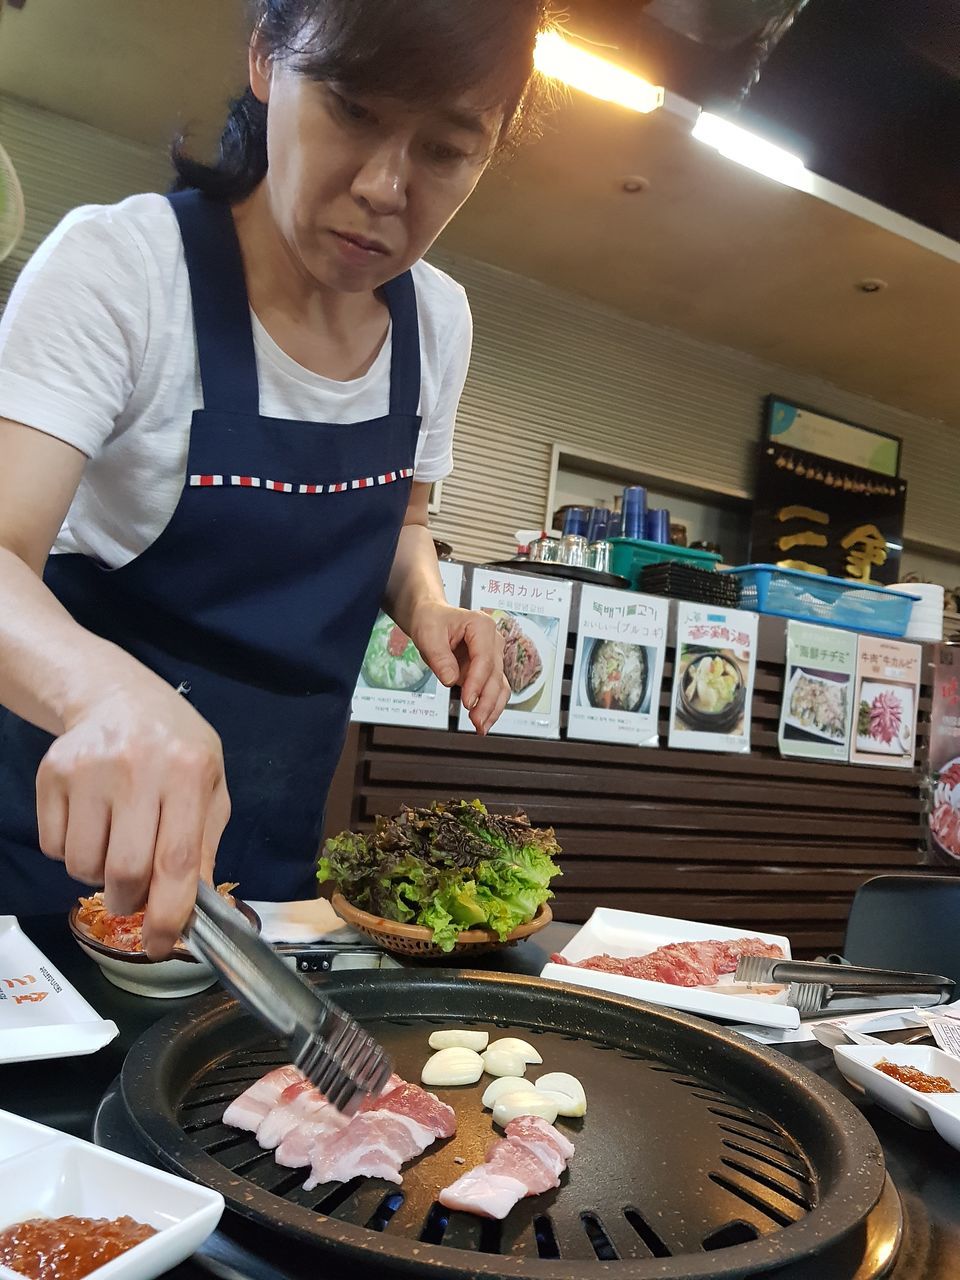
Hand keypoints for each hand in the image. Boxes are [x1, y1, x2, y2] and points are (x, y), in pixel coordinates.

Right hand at [35, 680, 230, 956]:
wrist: (120, 699)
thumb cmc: (176, 751)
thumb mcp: (209, 788)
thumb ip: (204, 846)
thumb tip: (191, 910)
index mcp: (189, 772)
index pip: (177, 859)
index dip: (169, 913)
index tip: (162, 946)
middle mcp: (138, 768)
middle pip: (124, 870)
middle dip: (129, 902)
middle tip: (133, 898)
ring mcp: (89, 769)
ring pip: (82, 865)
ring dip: (99, 877)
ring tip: (116, 845)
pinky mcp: (52, 773)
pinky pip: (53, 847)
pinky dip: (71, 854)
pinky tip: (92, 824)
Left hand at [408, 602, 509, 733]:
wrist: (432, 619)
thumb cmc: (432, 622)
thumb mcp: (428, 635)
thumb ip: (439, 657)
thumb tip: (450, 680)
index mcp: (481, 626)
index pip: (484, 658)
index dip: (477, 682)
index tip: (467, 702)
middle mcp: (493, 641)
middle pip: (495, 675)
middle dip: (486, 701)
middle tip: (476, 720)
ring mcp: (493, 656)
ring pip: (499, 686)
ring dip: (492, 708)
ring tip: (481, 727)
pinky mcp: (488, 671)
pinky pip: (495, 690)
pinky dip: (491, 707)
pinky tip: (484, 721)